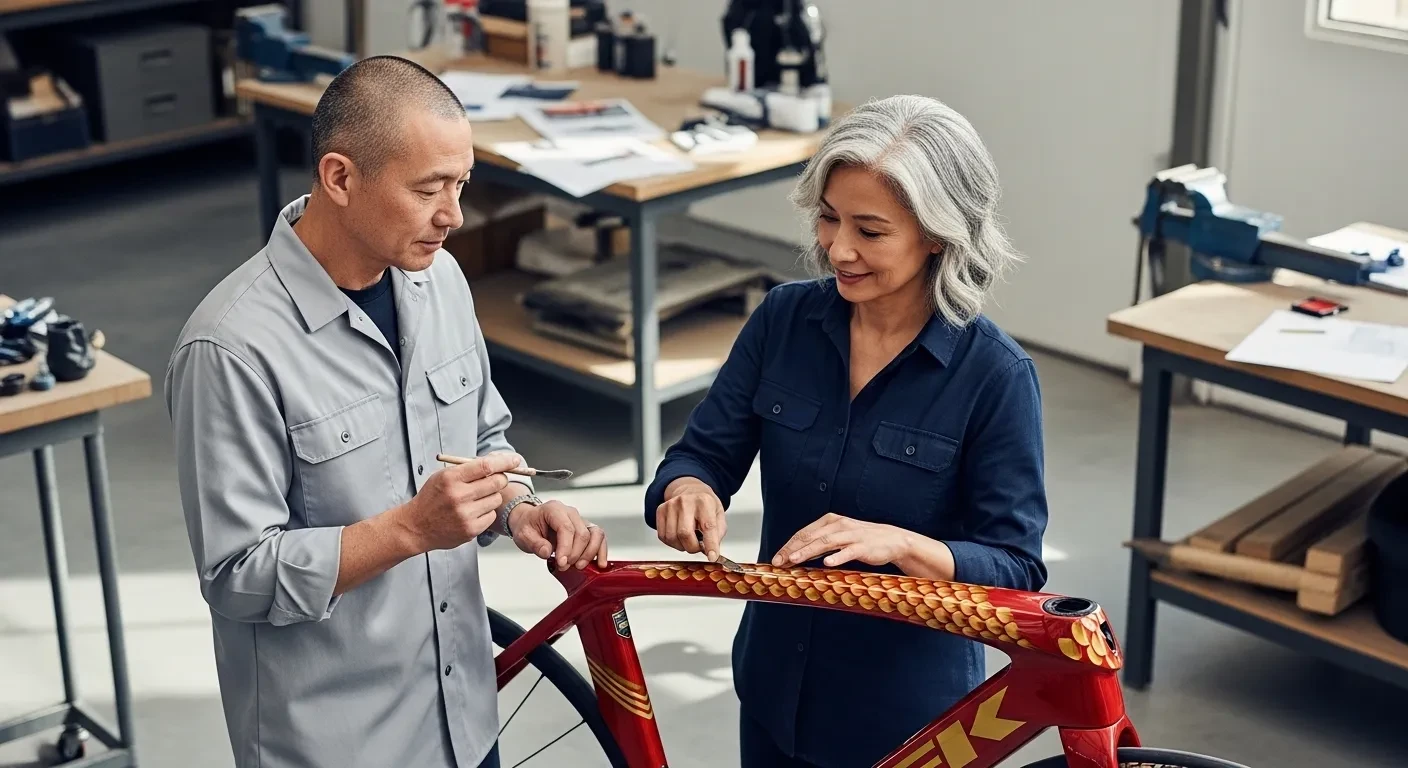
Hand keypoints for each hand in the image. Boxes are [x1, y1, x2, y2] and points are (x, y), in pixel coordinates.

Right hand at [391, 451, 520, 552]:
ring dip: (491, 497)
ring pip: (496, 499)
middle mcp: (459, 496)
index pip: (486, 466)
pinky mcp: (470, 529)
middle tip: (493, 480)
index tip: (515, 460)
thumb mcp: (443, 476)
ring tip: (475, 499)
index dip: (504, 462)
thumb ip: (468, 469)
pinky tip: (472, 513)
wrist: (415, 526)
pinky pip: (491, 516)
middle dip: (499, 479)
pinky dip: (486, 512)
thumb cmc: (431, 498)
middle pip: (497, 482)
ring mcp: (465, 514)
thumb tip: (498, 461)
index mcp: (451, 478)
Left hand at [510, 499, 608, 569]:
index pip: (566, 528)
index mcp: (554, 510)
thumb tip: (547, 552)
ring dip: (590, 553)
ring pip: (596, 534)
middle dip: (575, 554)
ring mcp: (580, 520)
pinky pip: (599, 538)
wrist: (530, 522)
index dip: (566, 547)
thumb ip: (534, 543)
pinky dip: (601, 551)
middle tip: (564, 566)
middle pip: (582, 533)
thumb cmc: (528, 526)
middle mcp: (570, 513)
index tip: (561, 563)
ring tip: (579, 566)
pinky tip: (599, 563)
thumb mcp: (523, 535)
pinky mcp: (586, 529)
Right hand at [655, 478, 726, 561]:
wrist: (690, 490)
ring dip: (682, 546)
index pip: (708, 526)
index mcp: (704, 501)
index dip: (710, 544)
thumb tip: (711, 552)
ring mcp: (671, 505)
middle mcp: (685, 501)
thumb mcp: (719, 515)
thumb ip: (717, 534)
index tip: (712, 557)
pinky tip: (679, 536)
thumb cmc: (705, 504)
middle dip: (693, 548)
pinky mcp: (660, 511)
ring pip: (672, 537)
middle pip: (685, 534)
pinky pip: (663, 536)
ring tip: (689, 540)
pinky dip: (672, 543)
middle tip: (698, 547)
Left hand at [772, 513, 912, 568]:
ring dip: (808, 551)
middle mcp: (838, 525)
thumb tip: (798, 554)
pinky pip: (848, 551)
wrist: (893, 540)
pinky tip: (828, 563)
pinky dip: (837, 557)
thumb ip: (820, 543)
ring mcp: (851, 535)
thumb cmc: (862, 540)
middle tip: (779, 561)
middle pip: (811, 537)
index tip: (777, 558)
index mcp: (830, 521)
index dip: (789, 545)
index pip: (804, 533)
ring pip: (825, 542)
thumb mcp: (839, 536)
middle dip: (792, 549)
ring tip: (795, 560)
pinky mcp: (863, 546)